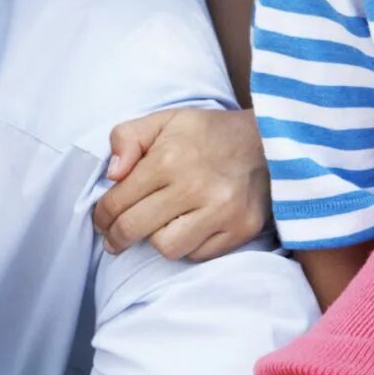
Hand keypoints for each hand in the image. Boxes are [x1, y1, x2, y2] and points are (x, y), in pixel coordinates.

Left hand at [92, 107, 270, 260]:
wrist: (271, 140)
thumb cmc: (209, 133)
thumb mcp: (165, 120)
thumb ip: (127, 138)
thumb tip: (112, 175)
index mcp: (169, 158)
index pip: (118, 201)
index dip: (102, 216)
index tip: (102, 220)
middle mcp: (195, 187)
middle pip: (135, 229)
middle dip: (117, 236)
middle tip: (115, 238)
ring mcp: (222, 211)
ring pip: (167, 248)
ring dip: (158, 239)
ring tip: (161, 226)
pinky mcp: (241, 229)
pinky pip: (199, 254)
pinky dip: (189, 245)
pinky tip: (191, 226)